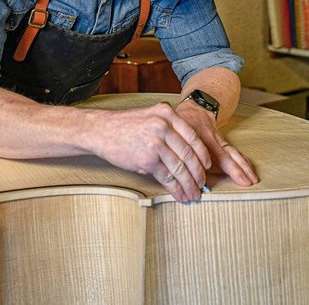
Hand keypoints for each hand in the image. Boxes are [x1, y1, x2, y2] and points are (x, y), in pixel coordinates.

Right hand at [90, 103, 212, 201]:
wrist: (101, 131)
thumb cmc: (125, 125)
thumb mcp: (150, 116)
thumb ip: (169, 128)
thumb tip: (187, 153)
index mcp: (167, 113)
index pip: (193, 137)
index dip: (203, 155)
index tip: (207, 166)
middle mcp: (163, 126)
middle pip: (189, 154)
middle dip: (198, 173)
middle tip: (202, 184)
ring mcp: (155, 143)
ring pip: (180, 168)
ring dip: (189, 184)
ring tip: (193, 194)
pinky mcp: (147, 159)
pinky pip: (167, 177)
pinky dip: (176, 189)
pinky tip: (180, 195)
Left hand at [176, 100, 257, 187]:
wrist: (195, 108)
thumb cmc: (182, 124)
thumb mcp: (175, 131)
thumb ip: (177, 150)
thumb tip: (177, 173)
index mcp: (198, 136)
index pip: (213, 153)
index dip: (221, 166)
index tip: (226, 178)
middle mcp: (211, 138)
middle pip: (227, 154)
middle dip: (238, 169)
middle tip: (248, 182)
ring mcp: (219, 139)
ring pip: (233, 153)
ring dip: (244, 166)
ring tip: (253, 179)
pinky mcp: (223, 141)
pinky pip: (234, 152)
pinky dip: (243, 162)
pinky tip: (249, 171)